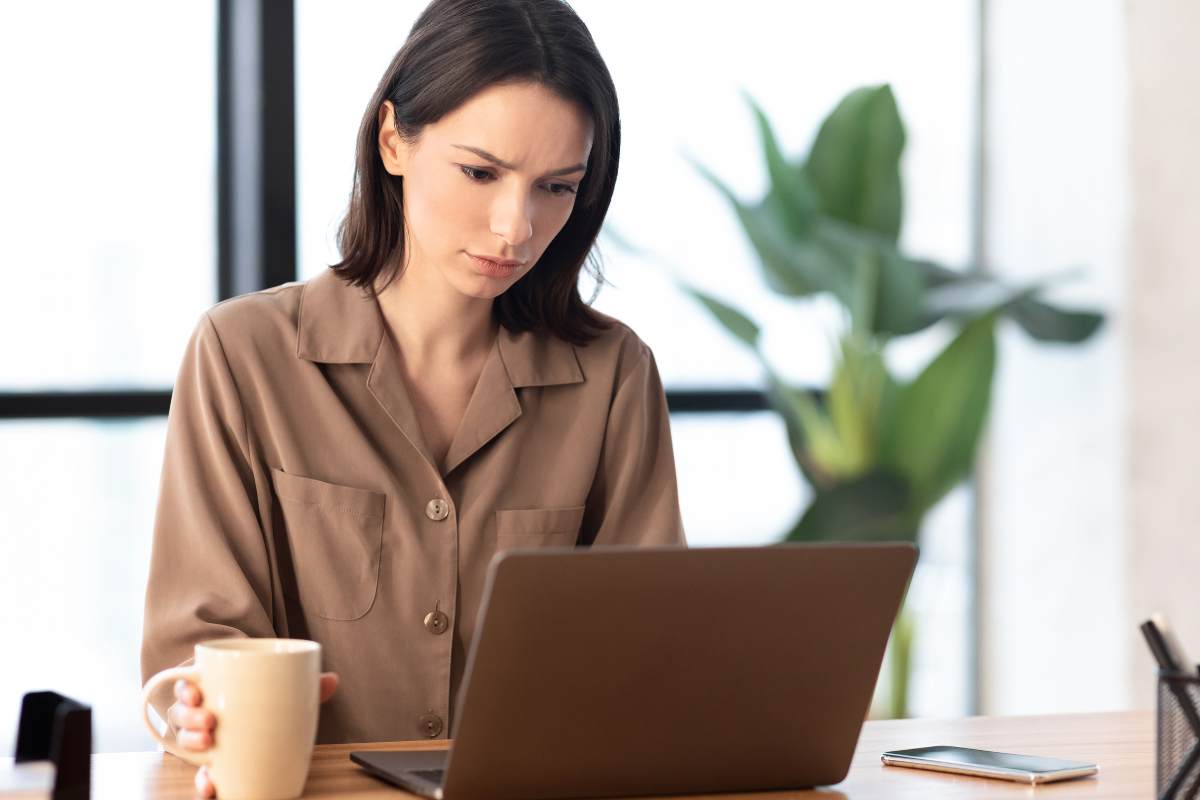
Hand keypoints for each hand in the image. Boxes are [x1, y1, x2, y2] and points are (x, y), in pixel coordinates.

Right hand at [170, 672, 339, 797]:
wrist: (263, 724)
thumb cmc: (264, 700)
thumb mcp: (280, 689)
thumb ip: (303, 684)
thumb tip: (333, 680)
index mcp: (211, 687)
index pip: (187, 685)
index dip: (185, 688)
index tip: (196, 692)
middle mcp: (199, 713)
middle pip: (181, 713)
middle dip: (190, 717)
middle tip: (210, 720)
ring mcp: (200, 739)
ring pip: (183, 740)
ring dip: (191, 742)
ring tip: (209, 743)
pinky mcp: (208, 763)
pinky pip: (197, 772)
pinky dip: (202, 780)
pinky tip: (211, 784)